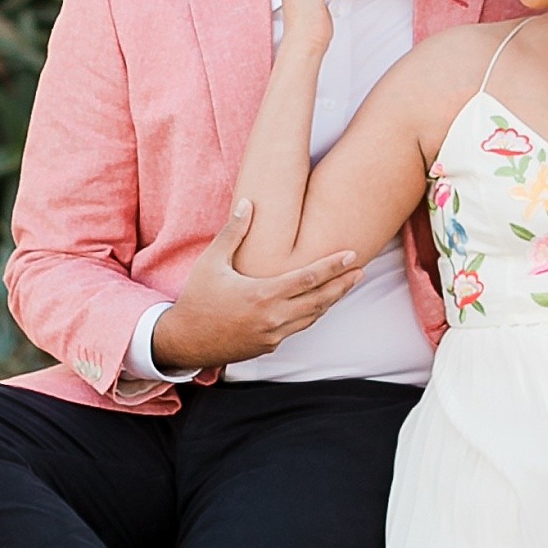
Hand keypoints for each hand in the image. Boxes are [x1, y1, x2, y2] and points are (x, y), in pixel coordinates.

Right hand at [152, 230, 363, 376]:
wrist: (185, 341)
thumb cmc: (197, 298)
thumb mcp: (212, 261)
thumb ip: (234, 232)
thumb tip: (248, 202)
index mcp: (262, 295)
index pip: (308, 278)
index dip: (333, 266)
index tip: (353, 255)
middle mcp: (273, 318)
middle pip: (320, 300)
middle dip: (342, 284)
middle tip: (362, 270)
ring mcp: (273, 335)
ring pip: (312, 316)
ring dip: (331, 300)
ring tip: (346, 285)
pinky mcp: (269, 345)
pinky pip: (297, 327)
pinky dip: (311, 314)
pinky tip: (319, 303)